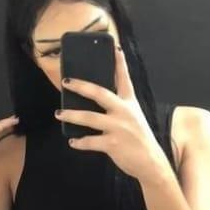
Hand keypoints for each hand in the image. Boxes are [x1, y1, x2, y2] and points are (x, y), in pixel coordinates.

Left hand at [57, 46, 169, 184]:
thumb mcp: (134, 118)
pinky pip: (90, 141)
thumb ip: (119, 108)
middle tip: (66, 82)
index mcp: (130, 103)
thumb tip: (97, 101)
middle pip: (100, 93)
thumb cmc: (139, 140)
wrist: (150, 163)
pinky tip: (73, 142)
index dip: (119, 62)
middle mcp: (124, 112)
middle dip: (81, 86)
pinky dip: (80, 142)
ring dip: (72, 115)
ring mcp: (118, 127)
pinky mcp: (112, 144)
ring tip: (59, 113)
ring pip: (89, 117)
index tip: (115, 47)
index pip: (124, 78)